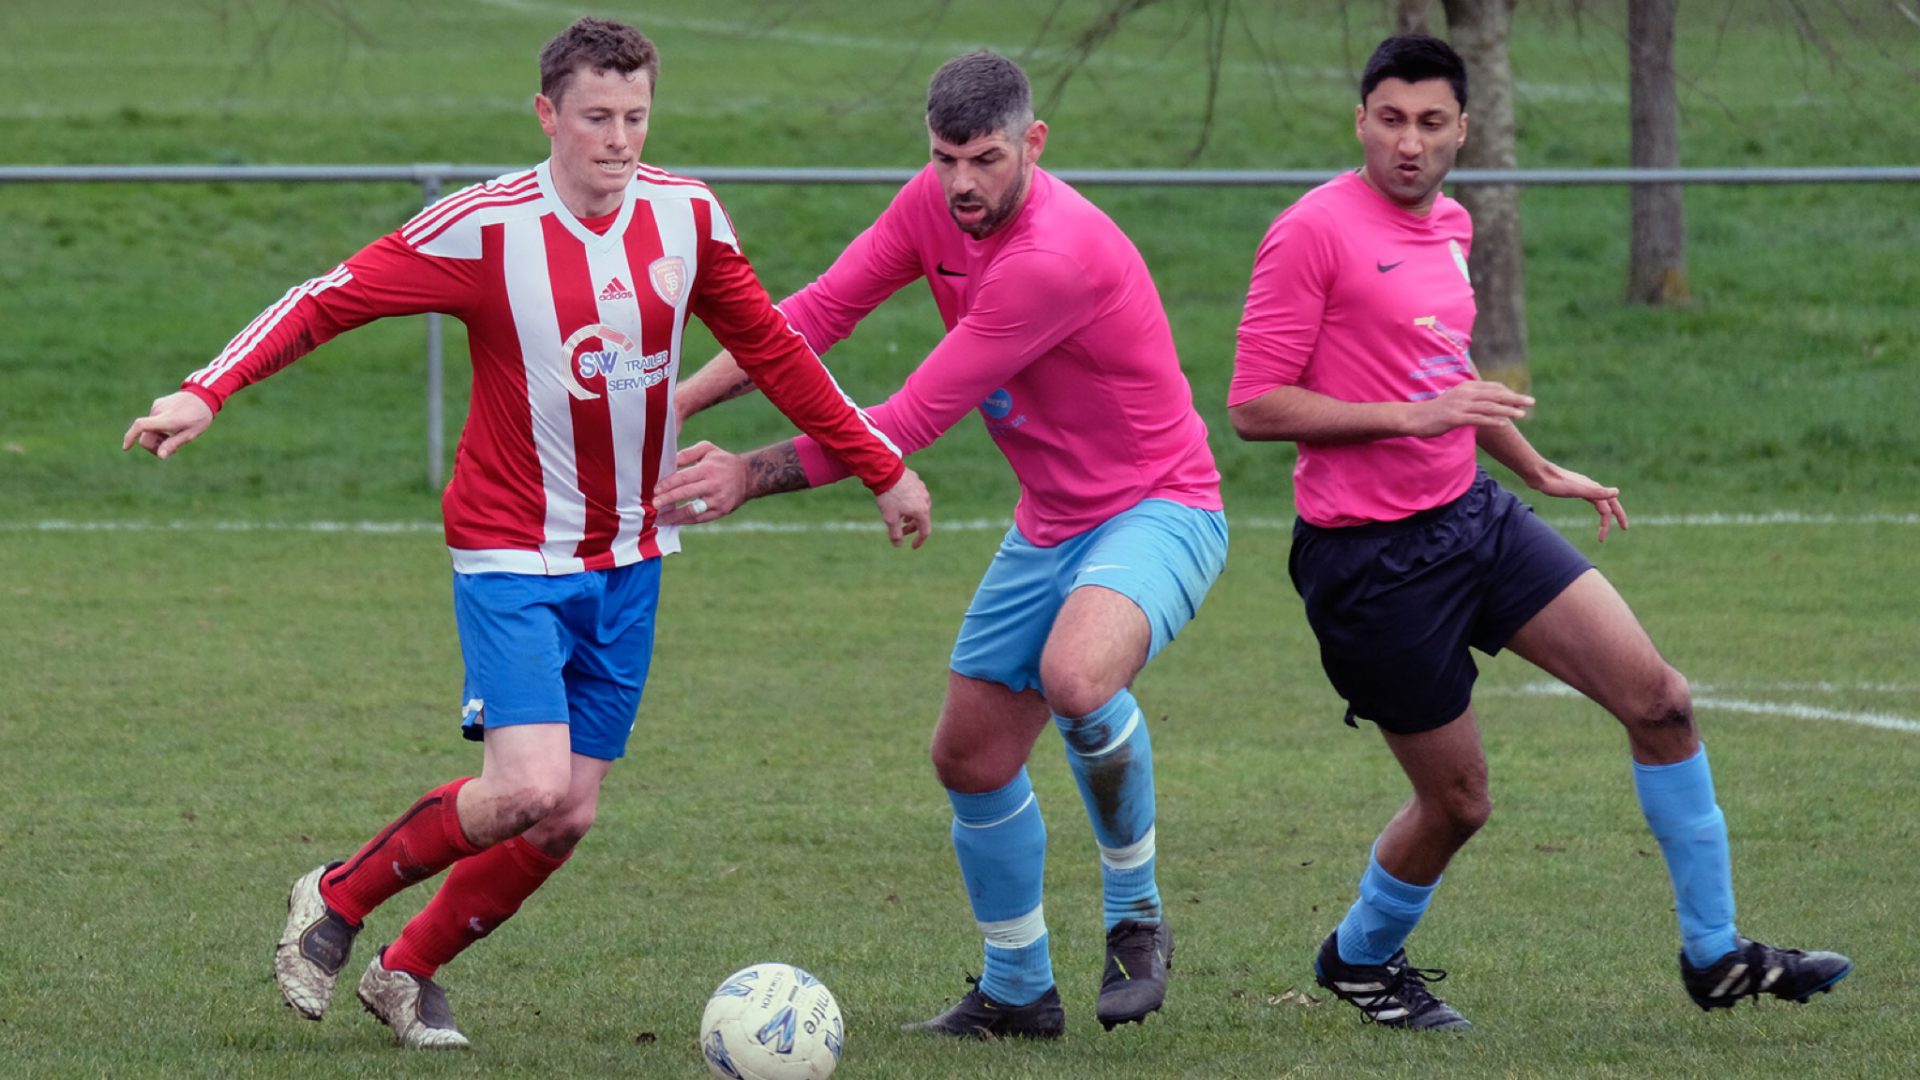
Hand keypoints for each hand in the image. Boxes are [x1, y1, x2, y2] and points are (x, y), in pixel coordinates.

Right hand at [122, 391, 213, 458]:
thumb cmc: (199, 417)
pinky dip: (159, 427)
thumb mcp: (190, 434)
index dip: (130, 437)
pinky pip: (153, 420)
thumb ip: (173, 444)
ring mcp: (157, 406)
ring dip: (158, 437)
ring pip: (149, 428)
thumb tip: (160, 456)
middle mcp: (158, 411)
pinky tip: (173, 427)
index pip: (141, 426)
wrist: (204, 395)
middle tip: (171, 451)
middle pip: (145, 434)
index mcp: (166, 419)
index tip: (126, 448)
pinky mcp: (158, 403)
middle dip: (154, 445)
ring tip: (175, 437)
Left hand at [652, 440, 747, 525]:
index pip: (683, 478)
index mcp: (708, 469)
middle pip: (685, 494)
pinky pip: (700, 519)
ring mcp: (718, 500)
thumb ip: (688, 453)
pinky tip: (673, 522)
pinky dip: (685, 521)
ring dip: (674, 516)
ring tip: (659, 519)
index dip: (668, 485)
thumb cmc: (723, 462)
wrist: (749, 477)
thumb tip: (670, 462)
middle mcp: (713, 485)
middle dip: (667, 500)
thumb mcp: (708, 449)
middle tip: (653, 505)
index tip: (655, 490)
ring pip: (692, 511)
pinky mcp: (721, 511)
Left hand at [875, 466, 931, 549]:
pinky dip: (911, 503)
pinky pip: (917, 496)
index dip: (919, 541)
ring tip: (901, 516)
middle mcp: (926, 500)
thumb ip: (895, 534)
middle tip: (901, 530)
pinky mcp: (917, 481)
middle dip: (912, 527)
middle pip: (922, 519)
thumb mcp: (890, 518)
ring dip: (912, 515)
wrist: (886, 472)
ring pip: (920, 507)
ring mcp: (923, 489)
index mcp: (922, 511)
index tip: (913, 546)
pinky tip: (901, 502)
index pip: (925, 531)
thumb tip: (898, 545)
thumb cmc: (889, 496)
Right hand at [1407, 380, 1533, 437]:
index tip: (1521, 399)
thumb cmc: (1434, 412)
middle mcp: (1464, 393)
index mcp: (1466, 387)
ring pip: (1489, 406)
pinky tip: (1504, 423)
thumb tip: (1484, 405)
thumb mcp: (1454, 402)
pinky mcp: (1454, 417)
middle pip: (1495, 395)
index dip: (1509, 393)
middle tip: (1531, 401)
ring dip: (1507, 410)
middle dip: (1514, 398)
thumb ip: (1469, 400)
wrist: (1414, 418)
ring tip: (1522, 415)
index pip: (1493, 388)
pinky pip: (1477, 418)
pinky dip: (1492, 420)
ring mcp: (1459, 405)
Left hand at [1533, 463, 1628, 542]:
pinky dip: (1596, 504)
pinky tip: (1593, 505)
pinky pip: (1590, 497)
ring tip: (1605, 525)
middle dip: (1616, 516)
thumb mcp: (1577, 490)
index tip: (1620, 531)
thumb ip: (1596, 492)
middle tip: (1624, 528)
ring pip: (1599, 500)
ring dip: (1605, 513)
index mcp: (1593, 488)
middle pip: (1608, 503)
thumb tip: (1617, 492)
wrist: (1539, 475)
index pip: (1610, 506)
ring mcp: (1582, 487)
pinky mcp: (1573, 488)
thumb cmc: (1556, 484)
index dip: (1617, 518)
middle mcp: (1590, 486)